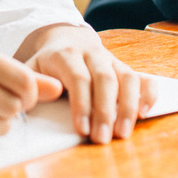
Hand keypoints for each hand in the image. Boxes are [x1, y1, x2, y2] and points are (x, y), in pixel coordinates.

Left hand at [16, 24, 158, 143]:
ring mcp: (111, 59)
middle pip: (105, 78)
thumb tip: (36, 98)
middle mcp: (91, 53)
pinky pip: (142, 77)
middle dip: (105, 111)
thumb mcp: (29, 69)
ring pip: (127, 77)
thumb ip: (30, 84)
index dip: (82, 104)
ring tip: (123, 133)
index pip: (78, 77)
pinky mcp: (124, 67)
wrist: (64, 38)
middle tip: (103, 139)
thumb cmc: (45, 63)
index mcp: (65, 54)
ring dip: (128, 106)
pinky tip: (144, 113)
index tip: (82, 129)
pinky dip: (147, 94)